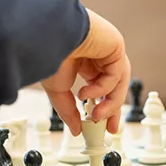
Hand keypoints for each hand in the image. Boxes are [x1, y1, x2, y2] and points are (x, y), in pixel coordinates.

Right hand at [41, 8, 129, 135]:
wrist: (46, 35)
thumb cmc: (46, 52)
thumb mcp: (58, 90)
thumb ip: (69, 111)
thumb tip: (75, 130)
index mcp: (84, 61)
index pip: (101, 86)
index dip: (103, 106)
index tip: (99, 123)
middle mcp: (98, 55)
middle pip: (115, 85)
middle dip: (112, 108)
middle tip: (109, 127)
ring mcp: (108, 49)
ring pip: (119, 82)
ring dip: (109, 103)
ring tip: (95, 116)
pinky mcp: (115, 45)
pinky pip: (116, 74)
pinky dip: (103, 88)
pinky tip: (85, 92)